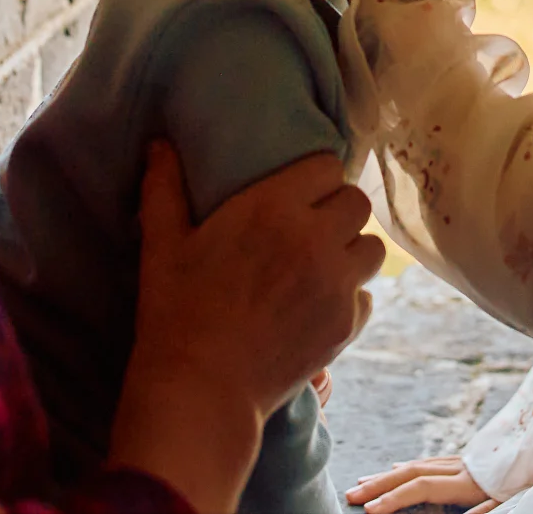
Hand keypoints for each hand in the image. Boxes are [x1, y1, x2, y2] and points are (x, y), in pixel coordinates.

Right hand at [107, 142, 385, 512]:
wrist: (200, 390)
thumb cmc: (176, 312)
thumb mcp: (162, 244)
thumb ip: (165, 186)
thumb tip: (160, 143)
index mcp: (273, 208)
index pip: (327, 166)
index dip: (314, 178)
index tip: (298, 194)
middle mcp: (315, 238)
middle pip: (356, 202)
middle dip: (336, 211)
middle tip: (309, 230)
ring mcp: (337, 283)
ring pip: (371, 248)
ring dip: (350, 251)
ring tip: (321, 266)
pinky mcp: (347, 322)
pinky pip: (367, 295)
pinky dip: (349, 297)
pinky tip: (317, 306)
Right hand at [345, 456, 495, 513]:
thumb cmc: (529, 482)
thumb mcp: (509, 500)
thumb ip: (482, 510)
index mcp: (469, 480)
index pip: (422, 487)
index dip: (395, 498)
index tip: (370, 510)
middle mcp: (461, 467)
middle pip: (412, 472)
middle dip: (379, 484)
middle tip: (351, 494)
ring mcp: (463, 460)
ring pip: (417, 465)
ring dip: (387, 476)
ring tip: (362, 484)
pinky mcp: (468, 459)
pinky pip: (430, 462)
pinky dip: (408, 468)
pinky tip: (395, 469)